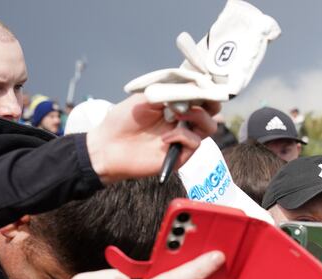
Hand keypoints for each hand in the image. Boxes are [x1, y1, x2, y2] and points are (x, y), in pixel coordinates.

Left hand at [86, 93, 219, 182]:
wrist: (108, 146)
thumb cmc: (123, 120)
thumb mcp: (147, 96)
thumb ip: (171, 90)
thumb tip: (194, 85)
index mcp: (177, 104)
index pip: (201, 94)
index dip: (206, 87)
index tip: (204, 80)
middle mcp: (184, 120)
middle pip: (213, 110)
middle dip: (210, 100)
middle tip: (197, 96)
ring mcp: (184, 138)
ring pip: (210, 126)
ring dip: (198, 116)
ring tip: (178, 114)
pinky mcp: (181, 155)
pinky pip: (194, 142)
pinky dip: (181, 136)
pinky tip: (164, 138)